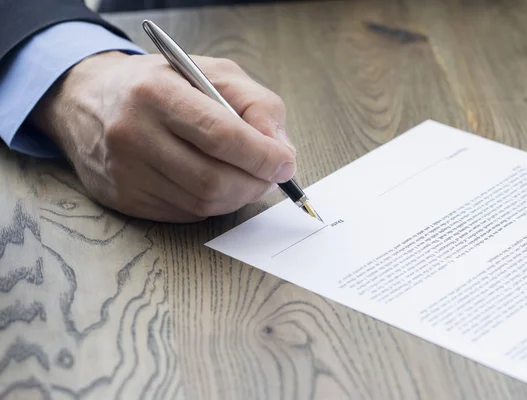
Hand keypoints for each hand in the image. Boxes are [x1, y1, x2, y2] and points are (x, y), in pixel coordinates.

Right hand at [32, 51, 295, 221]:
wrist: (89, 99)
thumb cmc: (163, 83)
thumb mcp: (213, 72)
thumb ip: (256, 103)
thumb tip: (281, 150)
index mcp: (155, 93)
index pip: (221, 136)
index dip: (262, 156)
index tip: (285, 163)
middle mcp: (132, 134)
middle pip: (212, 180)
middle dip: (255, 184)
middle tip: (270, 175)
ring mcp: (125, 172)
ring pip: (202, 204)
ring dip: (238, 196)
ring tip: (246, 177)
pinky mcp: (123, 198)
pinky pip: (185, 214)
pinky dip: (212, 204)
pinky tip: (214, 183)